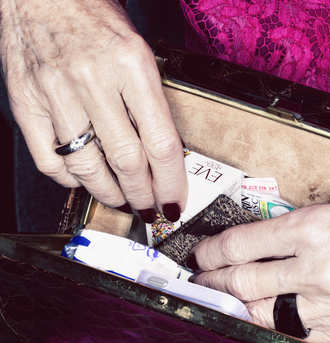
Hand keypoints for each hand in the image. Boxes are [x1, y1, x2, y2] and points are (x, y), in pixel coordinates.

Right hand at [0, 0, 185, 220]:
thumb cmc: (94, 15)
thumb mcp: (139, 49)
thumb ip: (151, 100)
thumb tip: (165, 155)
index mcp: (131, 65)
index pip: (161, 143)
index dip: (172, 182)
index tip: (176, 201)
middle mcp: (92, 80)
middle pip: (127, 162)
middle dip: (144, 195)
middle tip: (151, 208)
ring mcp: (54, 91)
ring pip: (87, 166)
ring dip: (109, 193)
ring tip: (122, 200)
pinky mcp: (24, 100)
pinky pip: (48, 159)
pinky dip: (69, 179)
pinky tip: (82, 179)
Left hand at [192, 188, 329, 342]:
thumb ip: (314, 222)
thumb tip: (280, 235)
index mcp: (316, 228)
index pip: (241, 244)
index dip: (213, 251)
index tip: (205, 254)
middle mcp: (318, 271)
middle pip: (241, 284)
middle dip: (214, 284)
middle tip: (206, 282)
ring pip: (264, 317)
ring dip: (243, 310)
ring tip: (234, 304)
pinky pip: (301, 337)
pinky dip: (283, 328)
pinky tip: (277, 321)